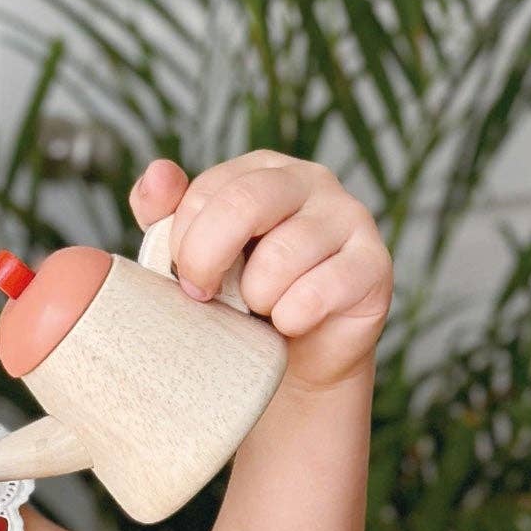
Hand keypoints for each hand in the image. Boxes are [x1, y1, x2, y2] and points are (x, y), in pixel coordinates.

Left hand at [130, 153, 392, 389]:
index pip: (209, 190)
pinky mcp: (374, 265)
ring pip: (280, 256)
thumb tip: (156, 173)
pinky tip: (290, 324)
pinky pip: (319, 291)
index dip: (184, 241)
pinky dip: (291, 318)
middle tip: (204, 296)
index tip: (186, 277)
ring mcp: (350, 218)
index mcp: (262, 170)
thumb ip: (164, 212)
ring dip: (256, 297)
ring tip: (260, 309)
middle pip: (244, 204)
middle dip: (207, 259)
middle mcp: (311, 180)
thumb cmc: (239, 299)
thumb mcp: (193, 254)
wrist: (296, 360)